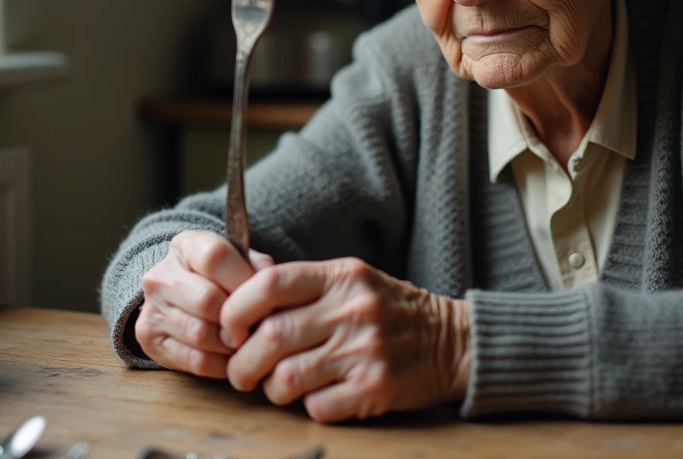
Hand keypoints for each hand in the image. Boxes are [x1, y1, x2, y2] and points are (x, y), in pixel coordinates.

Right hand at [135, 229, 273, 378]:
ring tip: (246, 342)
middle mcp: (161, 276)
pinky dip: (221, 364)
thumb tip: (270, 286)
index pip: (215, 257)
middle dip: (238, 318)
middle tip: (257, 326)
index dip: (243, 279)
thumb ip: (257, 266)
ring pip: (200, 334)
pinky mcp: (150, 342)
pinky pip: (195, 360)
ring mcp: (152, 310)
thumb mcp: (239, 260)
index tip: (261, 295)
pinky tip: (232, 357)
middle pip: (207, 300)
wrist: (181, 297)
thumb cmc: (221, 277)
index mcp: (185, 246)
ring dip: (231, 344)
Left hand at [220, 257, 471, 421]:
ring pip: (287, 378)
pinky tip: (317, 397)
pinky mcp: (376, 387)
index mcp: (341, 276)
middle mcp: (352, 309)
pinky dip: (308, 407)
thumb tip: (241, 311)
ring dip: (271, 390)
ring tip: (277, 388)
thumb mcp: (352, 281)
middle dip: (242, 362)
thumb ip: (305, 289)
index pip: (270, 283)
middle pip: (271, 336)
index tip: (230, 328)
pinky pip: (318, 406)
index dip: (237, 308)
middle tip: (240, 373)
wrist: (452, 341)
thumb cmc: (389, 310)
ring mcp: (365, 350)